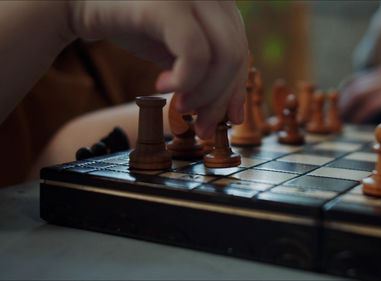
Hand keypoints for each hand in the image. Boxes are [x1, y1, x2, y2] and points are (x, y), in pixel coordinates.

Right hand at [69, 1, 247, 138]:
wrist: (78, 1)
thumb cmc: (130, 23)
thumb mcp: (176, 49)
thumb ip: (206, 70)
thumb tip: (232, 113)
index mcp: (217, 1)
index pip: (240, 48)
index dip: (238, 88)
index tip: (230, 119)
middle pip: (236, 54)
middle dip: (221, 99)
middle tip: (201, 126)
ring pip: (224, 56)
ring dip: (205, 93)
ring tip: (180, 106)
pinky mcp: (169, 5)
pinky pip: (195, 53)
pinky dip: (186, 80)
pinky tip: (163, 86)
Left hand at [339, 54, 380, 122]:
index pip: (359, 78)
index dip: (347, 91)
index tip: (341, 102)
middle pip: (354, 86)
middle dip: (342, 101)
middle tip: (337, 114)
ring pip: (358, 94)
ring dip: (347, 107)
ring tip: (342, 119)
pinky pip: (372, 104)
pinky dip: (360, 113)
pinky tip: (355, 121)